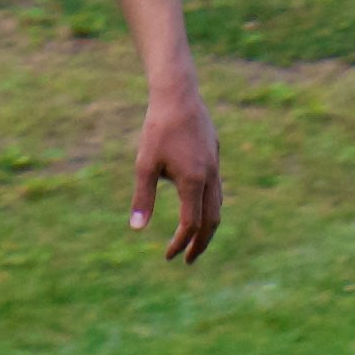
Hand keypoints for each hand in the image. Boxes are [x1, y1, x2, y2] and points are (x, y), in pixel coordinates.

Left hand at [129, 86, 222, 262]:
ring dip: (208, 227)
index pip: (191, 224)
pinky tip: (197, 207)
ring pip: (218, 205)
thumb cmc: (158, 129)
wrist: (179, 95)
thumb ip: (143, 198)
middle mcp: (210, 176)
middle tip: (188, 260)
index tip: (167, 255)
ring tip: (194, 239)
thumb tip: (137, 229)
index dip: (180, 243)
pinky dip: (210, 207)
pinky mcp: (215, 155)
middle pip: (212, 221)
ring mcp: (216, 165)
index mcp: (193, 181)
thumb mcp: (145, 164)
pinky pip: (217, 190)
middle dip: (200, 243)